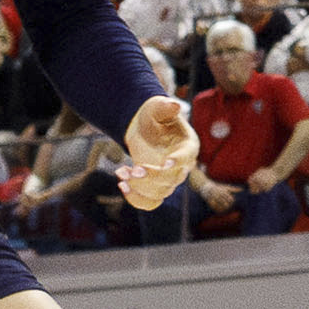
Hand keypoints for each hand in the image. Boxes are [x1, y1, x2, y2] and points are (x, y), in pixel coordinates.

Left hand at [118, 93, 199, 213]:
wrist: (143, 128)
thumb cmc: (153, 115)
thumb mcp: (157, 107)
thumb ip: (165, 107)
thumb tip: (175, 105)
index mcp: (187, 146)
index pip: (186, 157)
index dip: (177, 162)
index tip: (164, 164)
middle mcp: (182, 166)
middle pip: (171, 180)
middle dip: (150, 177)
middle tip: (131, 169)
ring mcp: (169, 179)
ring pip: (159, 194)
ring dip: (139, 188)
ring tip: (122, 172)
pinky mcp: (156, 187)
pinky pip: (150, 203)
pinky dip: (136, 199)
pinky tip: (122, 185)